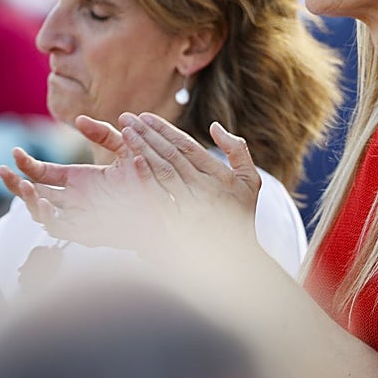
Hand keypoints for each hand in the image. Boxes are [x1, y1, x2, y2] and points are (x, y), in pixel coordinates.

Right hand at [0, 114, 167, 250]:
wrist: (166, 209)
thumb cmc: (149, 181)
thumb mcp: (128, 151)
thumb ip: (105, 135)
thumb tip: (78, 119)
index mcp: (79, 179)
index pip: (42, 172)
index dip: (25, 164)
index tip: (14, 152)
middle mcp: (74, 198)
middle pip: (34, 192)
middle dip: (15, 183)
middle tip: (0, 170)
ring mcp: (77, 215)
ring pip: (41, 210)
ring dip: (28, 199)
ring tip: (25, 185)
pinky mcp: (85, 231)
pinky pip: (58, 227)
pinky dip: (47, 216)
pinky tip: (43, 202)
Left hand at [120, 113, 259, 237]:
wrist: (237, 259)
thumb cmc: (242, 216)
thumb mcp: (251, 181)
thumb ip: (238, 150)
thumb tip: (215, 127)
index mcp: (221, 175)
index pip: (187, 145)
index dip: (164, 129)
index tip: (145, 118)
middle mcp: (207, 188)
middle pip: (171, 154)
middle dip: (147, 134)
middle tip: (127, 118)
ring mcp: (192, 206)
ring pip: (163, 170)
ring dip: (143, 149)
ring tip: (126, 133)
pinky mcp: (179, 224)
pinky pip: (160, 197)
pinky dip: (147, 178)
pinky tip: (134, 161)